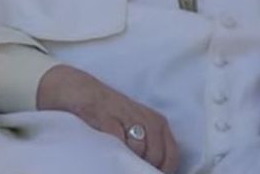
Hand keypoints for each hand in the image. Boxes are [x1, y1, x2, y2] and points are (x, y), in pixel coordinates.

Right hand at [37, 64, 179, 172]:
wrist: (87, 94)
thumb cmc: (115, 116)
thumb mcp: (139, 128)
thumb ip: (152, 146)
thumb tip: (156, 171)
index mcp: (159, 123)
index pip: (172, 155)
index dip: (163, 170)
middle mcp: (149, 119)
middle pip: (155, 156)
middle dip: (143, 166)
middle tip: (129, 166)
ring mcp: (130, 118)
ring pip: (138, 150)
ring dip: (128, 157)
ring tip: (119, 154)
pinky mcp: (110, 119)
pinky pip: (119, 141)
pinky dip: (115, 149)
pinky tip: (110, 147)